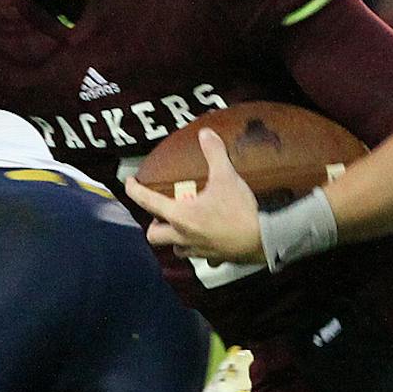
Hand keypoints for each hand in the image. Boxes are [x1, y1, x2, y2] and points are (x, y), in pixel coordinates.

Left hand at [122, 129, 262, 266]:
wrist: (263, 239)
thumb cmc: (240, 211)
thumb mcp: (226, 177)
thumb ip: (214, 154)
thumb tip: (205, 133)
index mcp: (180, 215)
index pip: (147, 202)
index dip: (134, 190)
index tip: (129, 183)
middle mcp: (182, 236)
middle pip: (154, 235)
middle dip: (154, 224)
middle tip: (162, 211)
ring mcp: (197, 250)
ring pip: (174, 249)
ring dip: (174, 238)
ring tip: (183, 225)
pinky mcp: (212, 258)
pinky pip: (200, 257)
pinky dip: (199, 249)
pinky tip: (208, 240)